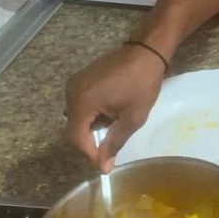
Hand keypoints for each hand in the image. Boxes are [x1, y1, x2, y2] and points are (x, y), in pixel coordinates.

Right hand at [65, 45, 164, 170]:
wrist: (146, 51)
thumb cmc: (142, 84)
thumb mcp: (132, 117)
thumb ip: (115, 142)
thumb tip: (103, 166)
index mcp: (82, 102)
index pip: (76, 137)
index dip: (89, 153)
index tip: (105, 162)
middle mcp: (72, 92)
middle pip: (73, 128)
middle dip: (90, 141)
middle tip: (110, 147)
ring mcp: (75, 83)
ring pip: (76, 116)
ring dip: (91, 127)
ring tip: (113, 127)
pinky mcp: (82, 78)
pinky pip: (80, 104)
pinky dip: (91, 114)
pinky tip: (109, 113)